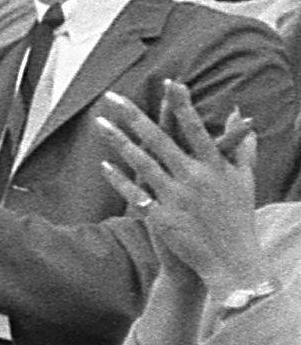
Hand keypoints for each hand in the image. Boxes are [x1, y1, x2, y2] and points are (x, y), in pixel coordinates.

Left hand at [97, 84, 269, 295]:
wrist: (231, 261)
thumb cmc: (238, 217)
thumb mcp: (245, 181)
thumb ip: (241, 146)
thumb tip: (239, 116)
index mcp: (216, 168)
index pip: (197, 129)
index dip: (183, 106)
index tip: (170, 83)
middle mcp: (196, 179)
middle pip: (161, 140)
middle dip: (135, 116)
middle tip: (113, 96)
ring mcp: (177, 197)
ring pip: (142, 162)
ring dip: (118, 141)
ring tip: (99, 123)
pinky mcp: (162, 217)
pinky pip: (135, 193)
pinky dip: (119, 178)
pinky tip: (104, 164)